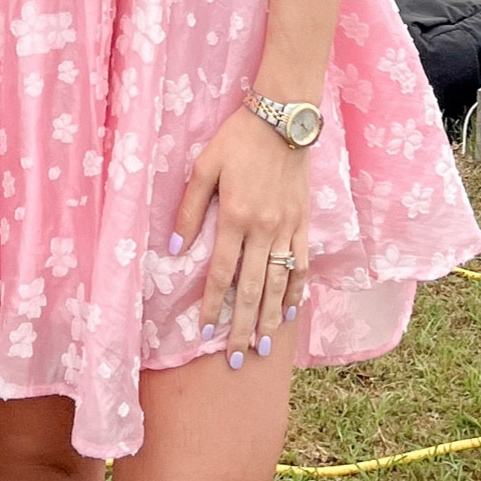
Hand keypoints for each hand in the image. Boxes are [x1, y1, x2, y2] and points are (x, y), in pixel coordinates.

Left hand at [170, 103, 309, 365]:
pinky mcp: (303, 222)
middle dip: (243, 327)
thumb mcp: (204, 167)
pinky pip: (302, 264)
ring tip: (264, 347)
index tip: (204, 332)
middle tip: (237, 360)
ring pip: (279, 283)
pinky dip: (297, 290)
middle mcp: (264, 229)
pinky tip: (292, 311)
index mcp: (236, 217)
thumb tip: (176, 248)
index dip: (212, 305)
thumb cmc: (237, 140)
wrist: (283, 120)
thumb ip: (190, 209)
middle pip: (252, 289)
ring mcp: (288, 228)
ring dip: (271, 318)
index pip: (222, 273)